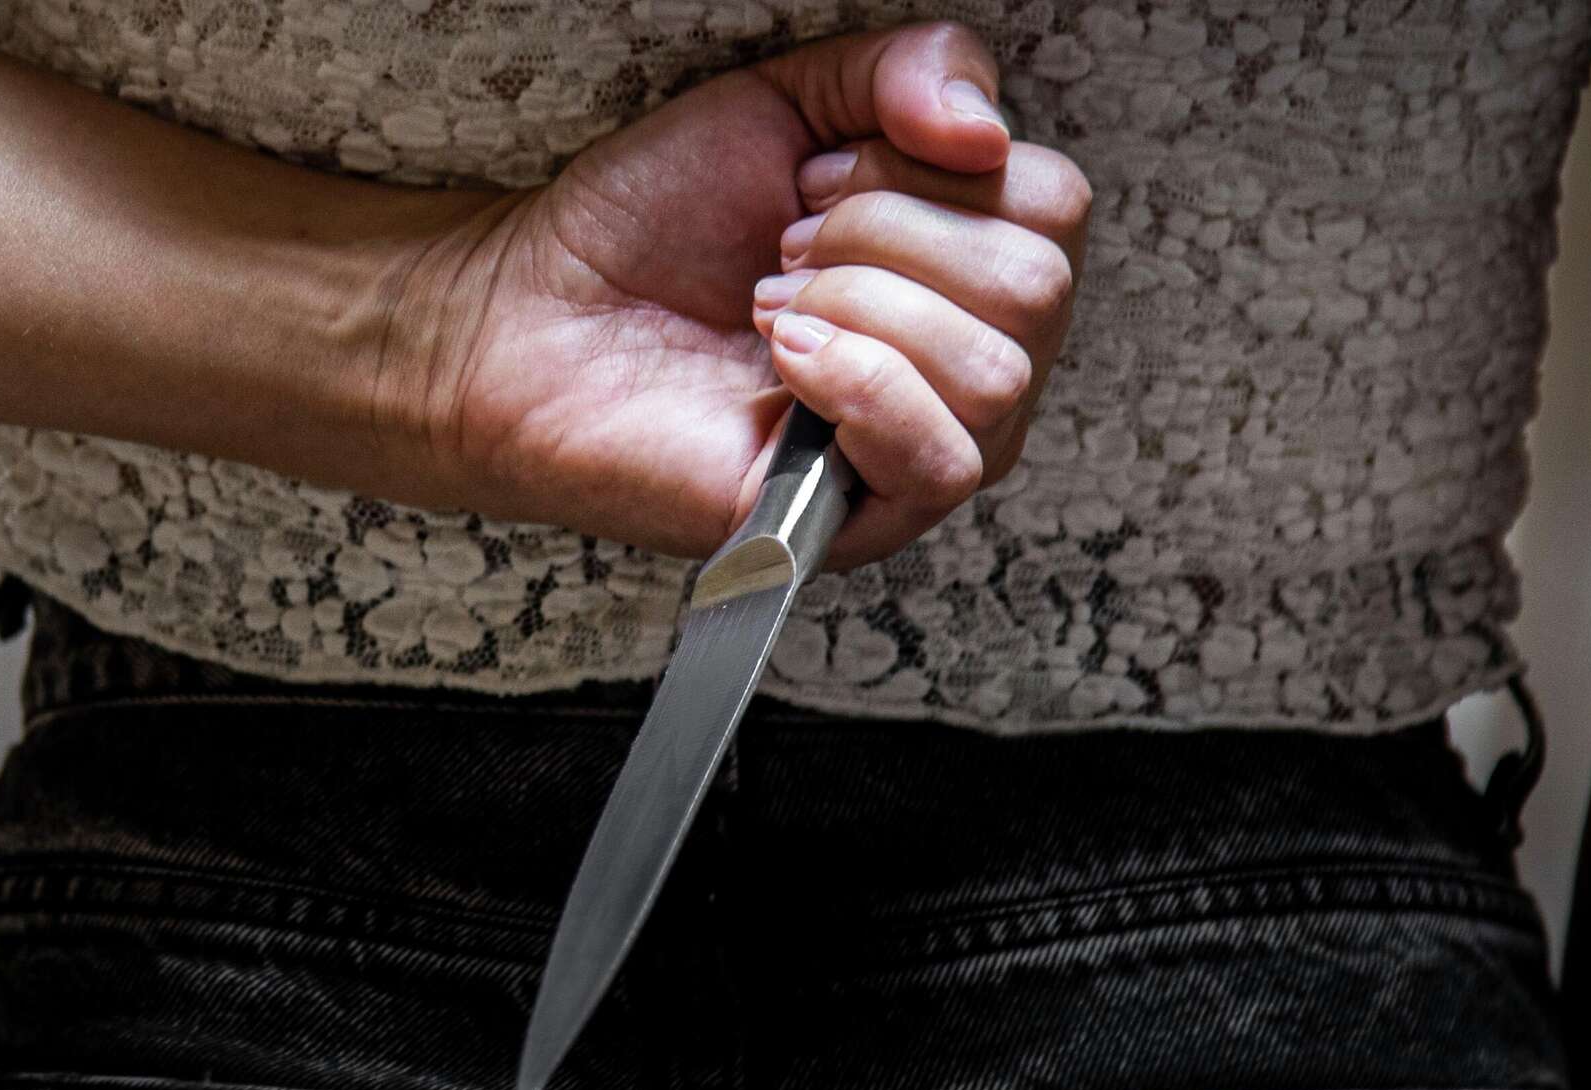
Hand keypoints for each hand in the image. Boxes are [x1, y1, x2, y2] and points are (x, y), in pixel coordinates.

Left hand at [396, 22, 1090, 568]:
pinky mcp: (867, 518)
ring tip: (769, 308)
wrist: (536, 315)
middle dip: (885, 236)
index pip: (1054, 205)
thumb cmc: (652, 222)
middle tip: (781, 250)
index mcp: (966, 263)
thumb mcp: (791, 101)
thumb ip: (910, 69)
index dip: (928, 170)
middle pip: (1037, 285)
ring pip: (1000, 370)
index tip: (810, 184)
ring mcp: (925, 445)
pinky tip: (783, 362)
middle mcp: (968, 359)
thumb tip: (986, 121)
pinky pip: (947, 459)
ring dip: (862, 308)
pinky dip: (863, 384)